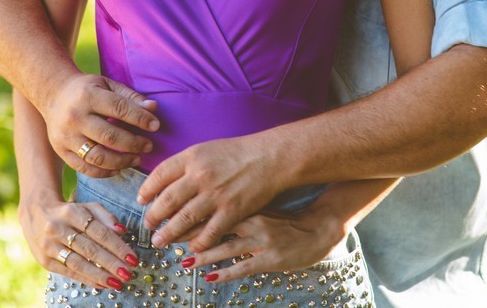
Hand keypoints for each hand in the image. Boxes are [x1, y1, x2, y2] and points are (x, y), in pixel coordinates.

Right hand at [18, 192, 141, 292]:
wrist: (35, 213)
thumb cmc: (69, 211)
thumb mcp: (86, 207)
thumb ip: (105, 216)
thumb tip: (122, 230)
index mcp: (71, 212)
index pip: (99, 232)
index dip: (117, 246)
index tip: (132, 258)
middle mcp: (58, 229)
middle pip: (89, 249)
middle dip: (111, 263)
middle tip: (128, 273)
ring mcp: (49, 246)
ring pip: (78, 263)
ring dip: (99, 275)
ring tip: (117, 283)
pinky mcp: (44, 261)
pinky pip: (68, 272)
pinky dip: (86, 279)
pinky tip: (101, 284)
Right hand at [42, 73, 159, 176]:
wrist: (53, 94)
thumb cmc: (87, 89)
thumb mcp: (108, 85)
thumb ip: (130, 97)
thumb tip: (154, 109)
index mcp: (88, 96)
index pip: (119, 109)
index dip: (141, 119)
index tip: (156, 126)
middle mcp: (75, 117)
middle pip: (109, 137)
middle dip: (134, 144)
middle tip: (149, 146)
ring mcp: (66, 137)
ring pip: (97, 157)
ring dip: (122, 162)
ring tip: (137, 159)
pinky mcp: (61, 151)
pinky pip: (85, 168)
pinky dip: (104, 172)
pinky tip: (118, 168)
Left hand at [137, 136, 286, 250]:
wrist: (270, 157)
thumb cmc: (238, 152)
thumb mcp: (207, 149)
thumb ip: (186, 164)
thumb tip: (163, 183)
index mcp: (192, 156)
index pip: (160, 174)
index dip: (147, 190)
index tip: (142, 200)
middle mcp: (201, 175)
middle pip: (167, 200)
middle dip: (154, 216)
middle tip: (147, 226)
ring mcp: (216, 194)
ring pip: (184, 219)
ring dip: (169, 233)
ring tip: (159, 241)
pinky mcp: (232, 210)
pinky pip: (209, 232)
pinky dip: (198, 242)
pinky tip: (192, 248)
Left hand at [181, 207, 345, 283]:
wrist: (319, 228)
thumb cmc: (287, 220)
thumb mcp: (261, 209)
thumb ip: (238, 210)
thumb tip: (207, 210)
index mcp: (248, 207)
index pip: (213, 209)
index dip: (189, 215)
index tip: (168, 219)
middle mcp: (253, 221)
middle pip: (215, 227)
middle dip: (189, 234)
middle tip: (167, 239)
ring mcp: (262, 241)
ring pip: (226, 248)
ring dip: (204, 255)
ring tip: (184, 260)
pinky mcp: (271, 258)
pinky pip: (244, 267)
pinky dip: (225, 273)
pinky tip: (209, 278)